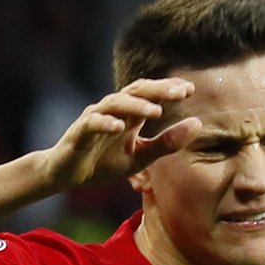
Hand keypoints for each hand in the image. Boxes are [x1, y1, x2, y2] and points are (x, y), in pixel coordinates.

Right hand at [39, 78, 201, 190]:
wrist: (65, 175)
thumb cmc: (103, 162)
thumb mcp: (141, 157)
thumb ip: (167, 142)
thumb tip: (198, 124)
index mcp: (129, 114)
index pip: (150, 94)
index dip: (169, 89)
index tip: (191, 89)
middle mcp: (112, 111)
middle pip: (135, 91)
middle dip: (158, 90)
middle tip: (180, 92)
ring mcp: (93, 119)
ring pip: (114, 103)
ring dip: (135, 105)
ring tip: (156, 111)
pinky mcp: (78, 133)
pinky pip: (91, 124)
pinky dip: (105, 123)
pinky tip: (119, 126)